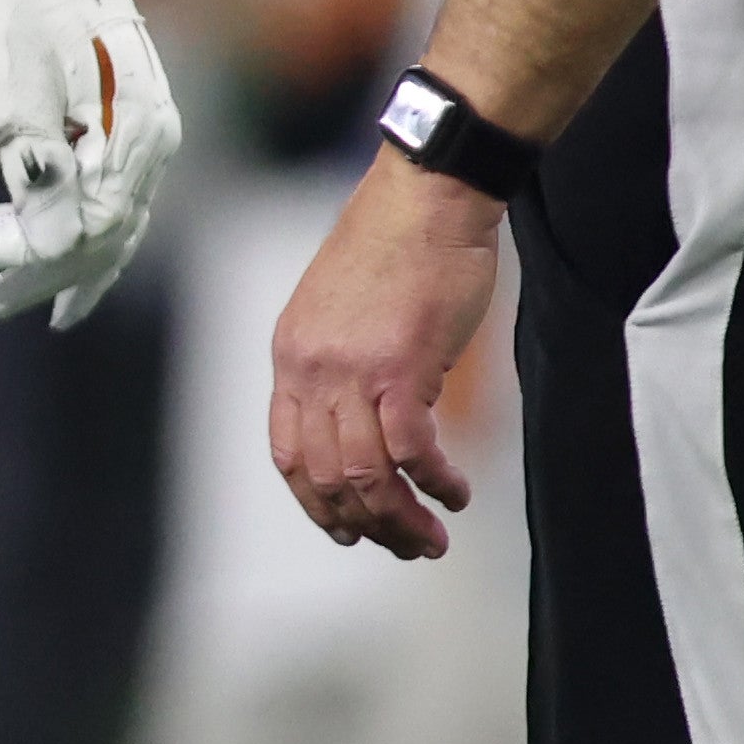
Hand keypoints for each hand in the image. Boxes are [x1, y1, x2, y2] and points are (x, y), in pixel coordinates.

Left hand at [0, 0, 183, 328]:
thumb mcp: (5, 82)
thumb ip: (33, 164)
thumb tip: (53, 245)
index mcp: (132, 125)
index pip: (91, 223)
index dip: (34, 255)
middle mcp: (151, 137)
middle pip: (105, 234)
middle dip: (39, 272)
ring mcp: (143, 133)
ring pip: (109, 224)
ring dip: (52, 263)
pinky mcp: (123, 126)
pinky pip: (110, 200)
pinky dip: (75, 237)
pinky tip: (53, 272)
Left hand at [270, 152, 506, 557]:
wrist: (426, 198)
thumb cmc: (395, 247)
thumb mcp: (342, 311)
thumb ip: (341, 365)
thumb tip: (364, 417)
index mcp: (290, 358)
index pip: (288, 453)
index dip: (316, 503)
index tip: (347, 529)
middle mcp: (310, 370)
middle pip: (324, 475)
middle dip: (365, 524)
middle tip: (406, 546)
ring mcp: (351, 370)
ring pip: (364, 473)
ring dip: (400, 518)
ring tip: (432, 538)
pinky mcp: (400, 364)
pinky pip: (408, 447)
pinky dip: (432, 481)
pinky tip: (455, 493)